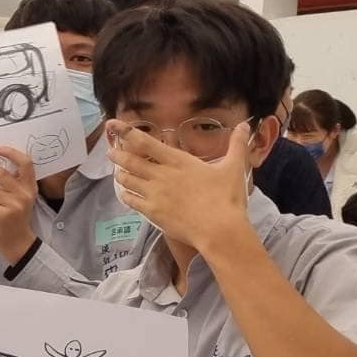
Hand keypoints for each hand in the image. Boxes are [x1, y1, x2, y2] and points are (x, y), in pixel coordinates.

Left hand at [0, 146, 38, 263]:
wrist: (18, 242)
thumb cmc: (15, 217)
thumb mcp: (20, 198)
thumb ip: (12, 183)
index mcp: (30, 187)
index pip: (26, 164)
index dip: (12, 153)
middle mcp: (24, 195)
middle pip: (2, 174)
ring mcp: (14, 206)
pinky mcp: (2, 216)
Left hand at [105, 120, 252, 253]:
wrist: (219, 230)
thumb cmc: (227, 198)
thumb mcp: (234, 167)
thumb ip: (237, 146)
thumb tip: (245, 127)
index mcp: (178, 161)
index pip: (146, 143)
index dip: (126, 132)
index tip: (113, 126)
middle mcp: (161, 175)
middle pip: (130, 161)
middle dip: (117, 154)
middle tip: (110, 151)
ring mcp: (154, 194)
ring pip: (127, 180)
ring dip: (120, 174)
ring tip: (117, 171)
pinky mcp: (152, 212)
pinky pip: (131, 201)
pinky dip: (126, 195)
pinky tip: (124, 194)